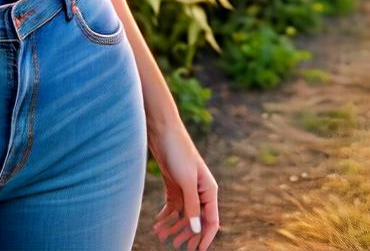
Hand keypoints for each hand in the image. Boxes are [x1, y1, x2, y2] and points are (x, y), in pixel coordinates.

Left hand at [148, 117, 219, 249]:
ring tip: (161, 235)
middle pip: (196, 220)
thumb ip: (191, 204)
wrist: (162, 129)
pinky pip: (172, 206)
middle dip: (186, 234)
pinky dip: (166, 216)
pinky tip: (158, 223)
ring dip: (174, 226)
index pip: (211, 220)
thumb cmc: (178, 150)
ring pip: (183, 214)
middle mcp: (199, 191)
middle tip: (176, 246)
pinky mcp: (174, 184)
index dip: (205, 237)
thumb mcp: (186, 180)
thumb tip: (195, 229)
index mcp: (209, 190)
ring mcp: (186, 188)